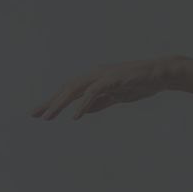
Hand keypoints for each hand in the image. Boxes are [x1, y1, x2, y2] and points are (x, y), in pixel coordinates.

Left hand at [31, 56, 180, 119]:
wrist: (159, 74)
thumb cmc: (139, 84)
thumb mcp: (115, 97)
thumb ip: (99, 103)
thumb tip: (82, 111)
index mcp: (93, 80)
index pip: (68, 92)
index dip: (53, 102)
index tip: (40, 113)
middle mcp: (93, 75)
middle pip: (66, 89)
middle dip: (49, 102)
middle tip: (33, 114)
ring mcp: (102, 76)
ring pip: (75, 89)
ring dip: (60, 103)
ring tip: (49, 117)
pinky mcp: (112, 79)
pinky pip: (94, 92)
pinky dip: (83, 104)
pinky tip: (76, 116)